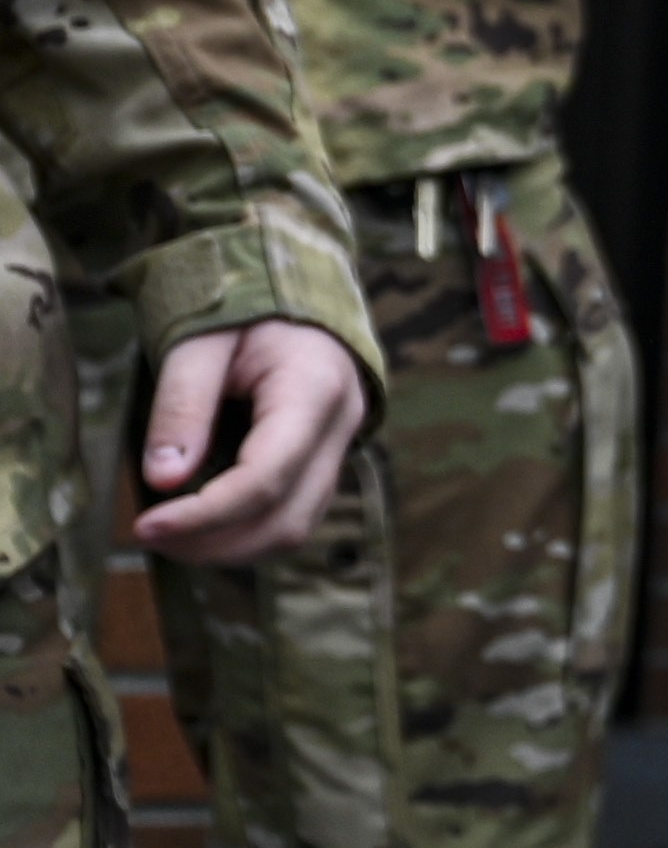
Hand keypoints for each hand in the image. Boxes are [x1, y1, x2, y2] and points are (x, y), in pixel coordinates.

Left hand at [134, 317, 367, 562]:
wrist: (292, 300)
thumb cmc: (243, 314)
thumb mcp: (199, 344)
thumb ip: (181, 407)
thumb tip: (163, 480)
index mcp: (314, 390)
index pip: (265, 476)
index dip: (204, 514)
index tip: (146, 525)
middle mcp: (341, 426)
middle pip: (286, 517)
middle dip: (214, 542)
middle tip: (149, 536)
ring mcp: (341, 448)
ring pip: (296, 528)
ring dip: (230, 547)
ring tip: (171, 537)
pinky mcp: (326, 462)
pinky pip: (294, 516)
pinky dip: (246, 534)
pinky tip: (202, 526)